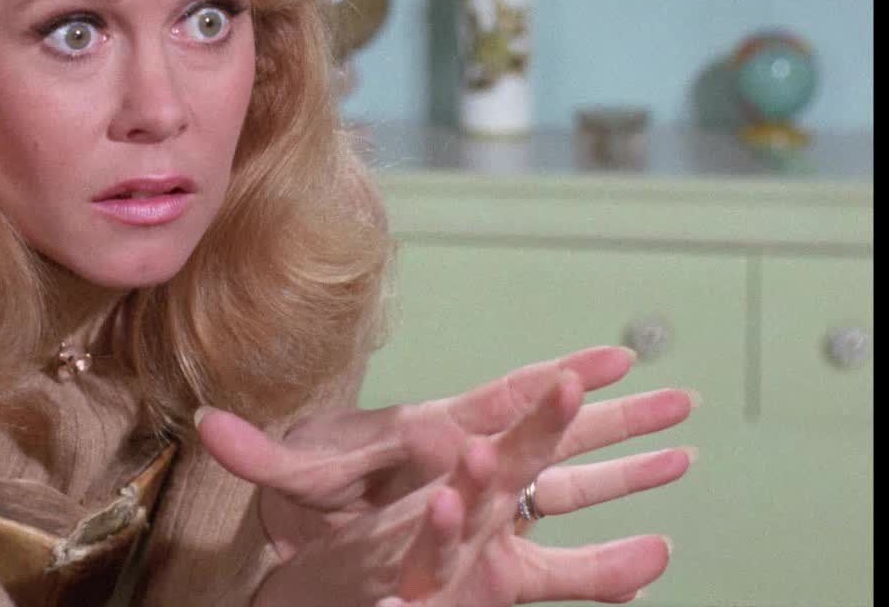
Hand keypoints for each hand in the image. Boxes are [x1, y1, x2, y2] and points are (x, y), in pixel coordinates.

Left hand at [196, 345, 693, 561]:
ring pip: (571, 465)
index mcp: (439, 428)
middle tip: (659, 382)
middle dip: (601, 402)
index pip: (503, 398)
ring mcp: (490, 486)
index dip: (552, 382)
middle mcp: (475, 447)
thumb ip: (260, 451)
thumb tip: (206, 424)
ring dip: (624, 449)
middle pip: (549, 423)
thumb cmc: (315, 494)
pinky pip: (563, 520)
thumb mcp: (291, 473)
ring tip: (682, 424)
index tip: (604, 358)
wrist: (318, 519)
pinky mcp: (497, 528)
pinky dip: (610, 520)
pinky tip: (655, 530)